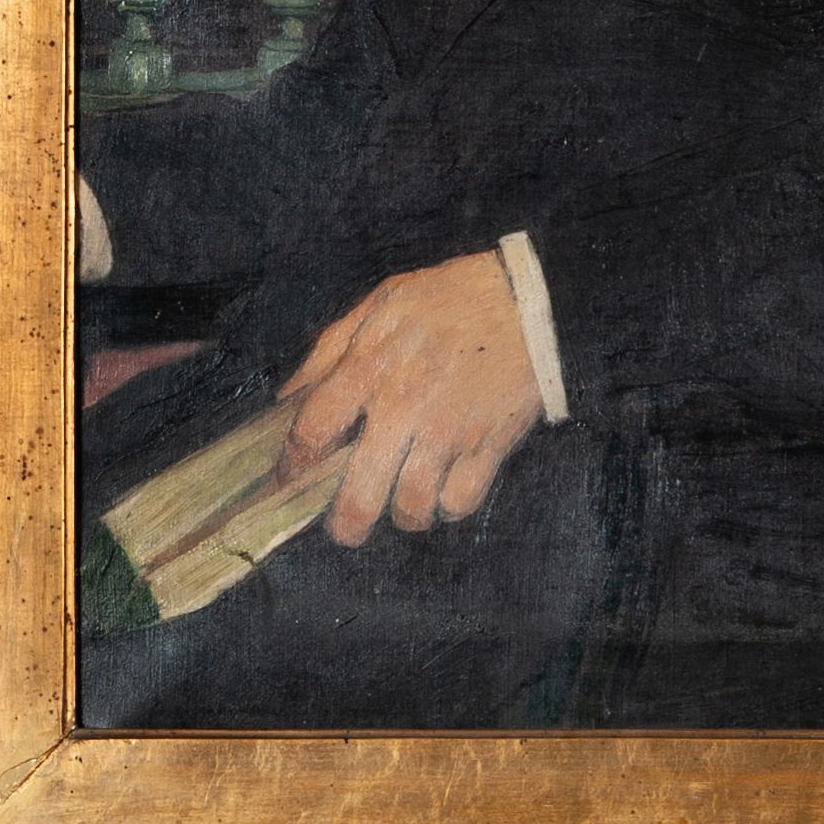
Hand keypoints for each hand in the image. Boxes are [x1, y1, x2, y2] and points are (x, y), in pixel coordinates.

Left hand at [279, 250, 543, 545]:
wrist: (534, 301)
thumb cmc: (453, 299)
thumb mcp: (383, 304)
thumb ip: (330, 349)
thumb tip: (288, 399)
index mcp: (371, 367)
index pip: (310, 435)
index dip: (292, 466)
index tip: (292, 477)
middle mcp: (405, 407)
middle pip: (358, 499)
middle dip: (345, 524)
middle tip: (347, 522)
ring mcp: (449, 433)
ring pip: (411, 510)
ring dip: (403, 511)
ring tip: (404, 497)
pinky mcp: (490, 447)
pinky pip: (458, 504)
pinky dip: (448, 504)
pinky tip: (445, 484)